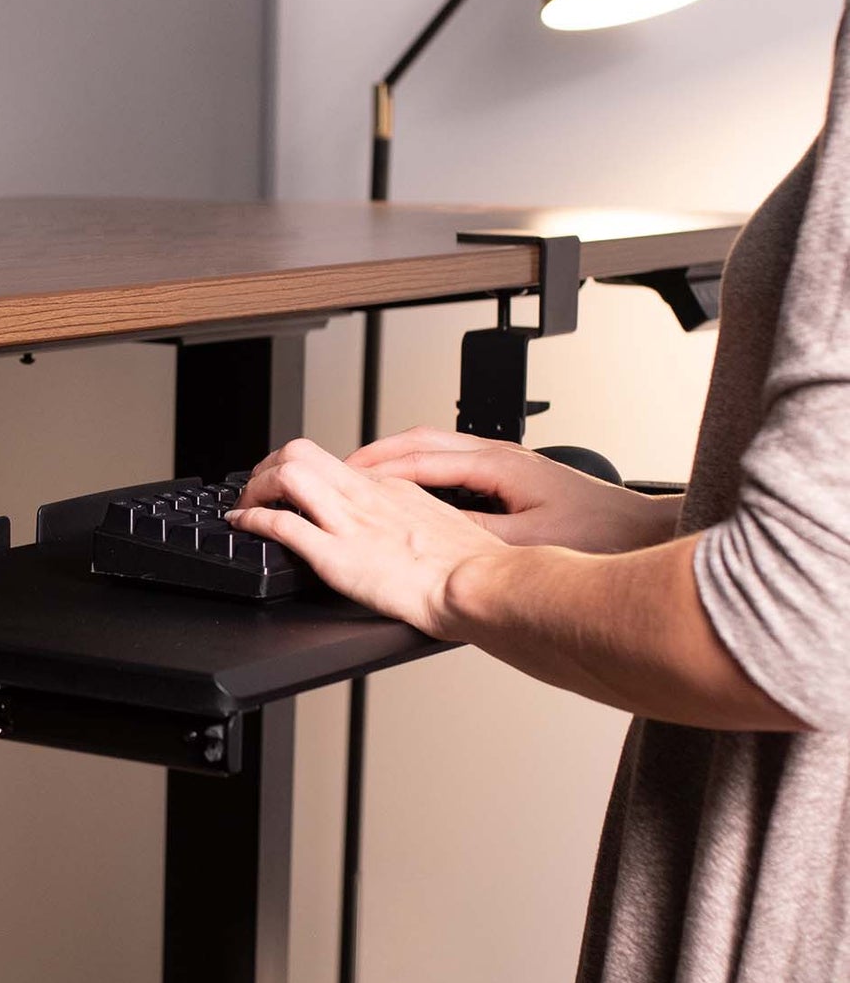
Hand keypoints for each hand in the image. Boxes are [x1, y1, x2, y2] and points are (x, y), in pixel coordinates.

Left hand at [226, 438, 509, 637]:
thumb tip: (407, 531)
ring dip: (255, 487)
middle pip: (301, 452)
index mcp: (392, 488)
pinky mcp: (335, 554)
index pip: (336, 464)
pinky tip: (243, 525)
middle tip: (257, 487)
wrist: (477, 583)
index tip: (293, 487)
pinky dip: (252, 520)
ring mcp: (348, 522)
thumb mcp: (444, 526)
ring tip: (246, 504)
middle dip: (268, 466)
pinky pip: (281, 524)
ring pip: (285, 475)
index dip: (305, 472)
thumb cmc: (471, 565)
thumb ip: (416, 520)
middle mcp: (365, 496)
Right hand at [343, 426, 676, 553]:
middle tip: (340, 469)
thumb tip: (429, 529)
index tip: (345, 477)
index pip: (420, 457)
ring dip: (399, 460)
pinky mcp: (513, 476)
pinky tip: (412, 492)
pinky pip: (452, 463)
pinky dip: (421, 472)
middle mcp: (500, 454)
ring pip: (436, 449)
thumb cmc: (600, 535)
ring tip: (367, 478)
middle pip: (422, 440)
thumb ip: (474, 533)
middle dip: (378, 453)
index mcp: (498, 463)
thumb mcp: (528, 542)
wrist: (642, 533)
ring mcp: (506, 463)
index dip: (377, 468)